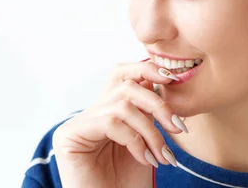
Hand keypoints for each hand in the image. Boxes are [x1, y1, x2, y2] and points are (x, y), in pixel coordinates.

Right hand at [52, 61, 187, 187]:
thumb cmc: (130, 183)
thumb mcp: (147, 141)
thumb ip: (149, 113)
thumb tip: (167, 79)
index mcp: (107, 110)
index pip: (124, 74)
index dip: (148, 70)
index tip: (174, 79)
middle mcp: (90, 113)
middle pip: (126, 85)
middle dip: (158, 104)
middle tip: (178, 128)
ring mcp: (78, 123)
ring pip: (122, 105)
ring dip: (150, 131)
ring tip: (163, 156)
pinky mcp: (69, 136)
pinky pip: (110, 122)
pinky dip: (135, 140)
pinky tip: (145, 159)